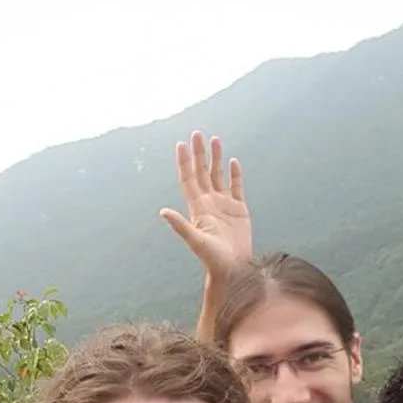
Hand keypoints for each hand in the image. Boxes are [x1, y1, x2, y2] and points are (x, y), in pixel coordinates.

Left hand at [159, 131, 252, 276]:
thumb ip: (180, 225)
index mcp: (198, 207)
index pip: (188, 179)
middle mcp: (209, 203)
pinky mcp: (239, 210)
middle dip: (199, 153)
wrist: (233, 269)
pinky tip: (232, 162)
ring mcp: (224, 205)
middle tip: (197, 133)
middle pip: (202, 172)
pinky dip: (234, 174)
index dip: (184, 162)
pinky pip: (236, 187)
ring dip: (216, 158)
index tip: (181, 144)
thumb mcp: (195, 241)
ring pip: (218, 175)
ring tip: (215, 139)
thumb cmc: (212, 259)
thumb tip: (163, 212)